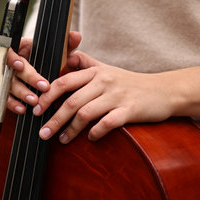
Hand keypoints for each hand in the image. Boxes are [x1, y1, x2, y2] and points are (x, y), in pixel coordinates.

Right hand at [0, 31, 81, 112]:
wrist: (46, 74)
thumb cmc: (50, 60)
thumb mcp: (58, 52)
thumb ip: (66, 44)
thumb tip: (76, 36)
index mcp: (19, 49)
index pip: (7, 49)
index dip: (10, 57)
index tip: (21, 65)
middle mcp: (11, 64)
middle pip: (12, 70)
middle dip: (28, 78)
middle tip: (43, 86)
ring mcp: (8, 79)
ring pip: (10, 86)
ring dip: (22, 93)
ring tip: (35, 100)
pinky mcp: (8, 93)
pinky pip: (6, 99)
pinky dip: (14, 105)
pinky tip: (23, 109)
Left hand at [35, 51, 199, 142]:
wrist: (163, 90)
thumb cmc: (128, 82)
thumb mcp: (105, 68)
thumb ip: (84, 63)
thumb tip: (64, 59)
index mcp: (94, 71)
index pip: (63, 82)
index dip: (47, 97)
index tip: (36, 110)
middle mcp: (103, 81)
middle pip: (70, 101)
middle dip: (53, 119)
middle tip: (43, 132)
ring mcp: (116, 96)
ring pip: (85, 114)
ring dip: (70, 130)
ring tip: (62, 140)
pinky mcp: (129, 110)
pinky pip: (107, 123)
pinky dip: (95, 132)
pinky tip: (89, 138)